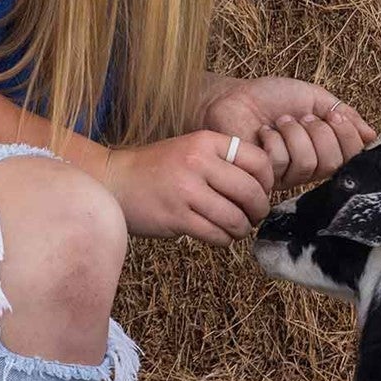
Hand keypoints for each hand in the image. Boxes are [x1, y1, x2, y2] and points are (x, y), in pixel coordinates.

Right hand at [106, 130, 274, 245]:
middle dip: (259, 209)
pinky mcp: (177, 218)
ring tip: (235, 228)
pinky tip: (218, 235)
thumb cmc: (154, 168)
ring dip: (241, 229)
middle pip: (250, 192)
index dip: (267, 181)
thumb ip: (221, 159)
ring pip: (235, 218)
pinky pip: (216, 234)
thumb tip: (260, 184)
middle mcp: (198, 163)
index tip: (261, 191)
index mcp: (205, 142)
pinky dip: (223, 239)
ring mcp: (186, 191)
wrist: (113, 181)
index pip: (258, 160)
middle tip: (253, 216)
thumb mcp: (189, 148)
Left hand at [200, 75, 375, 190]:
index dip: (347, 135)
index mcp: (322, 149)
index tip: (332, 113)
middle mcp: (306, 168)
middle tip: (301, 118)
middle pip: (332, 163)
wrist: (233, 97)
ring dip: (295, 134)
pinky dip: (274, 140)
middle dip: (320, 133)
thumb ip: (342, 113)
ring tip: (280, 122)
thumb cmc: (270, 97)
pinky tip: (262, 132)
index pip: (352, 156)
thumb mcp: (313, 98)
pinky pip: (281, 163)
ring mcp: (284, 176)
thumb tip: (371, 134)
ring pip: (308, 164)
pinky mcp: (262, 177)